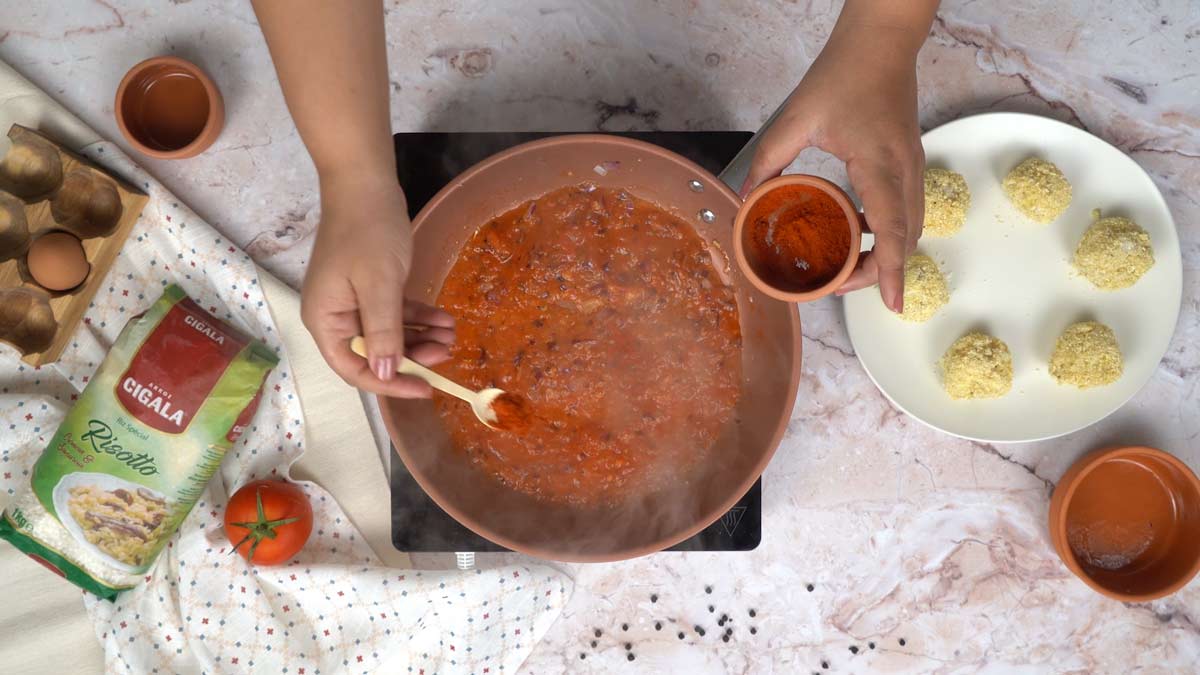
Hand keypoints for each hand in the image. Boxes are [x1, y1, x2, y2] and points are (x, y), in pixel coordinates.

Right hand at [300, 175, 455, 396]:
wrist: (365, 183)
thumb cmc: (367, 232)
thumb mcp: (378, 284)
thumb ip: (382, 331)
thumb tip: (385, 374)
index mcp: (326, 321)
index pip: (353, 369)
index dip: (389, 383)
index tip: (425, 388)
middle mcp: (336, 317)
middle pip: (374, 355)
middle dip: (413, 357)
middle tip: (447, 351)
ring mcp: (353, 302)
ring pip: (390, 335)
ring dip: (421, 338)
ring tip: (451, 333)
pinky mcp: (371, 288)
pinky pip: (396, 315)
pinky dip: (419, 319)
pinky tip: (445, 319)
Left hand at [741, 22, 924, 312]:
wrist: (881, 44)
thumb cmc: (843, 75)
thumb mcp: (796, 118)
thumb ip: (768, 160)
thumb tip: (746, 199)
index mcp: (879, 165)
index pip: (891, 231)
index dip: (890, 271)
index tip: (892, 305)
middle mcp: (905, 172)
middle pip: (904, 240)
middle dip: (878, 272)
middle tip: (837, 283)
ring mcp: (914, 167)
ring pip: (911, 227)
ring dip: (885, 253)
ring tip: (846, 265)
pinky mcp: (911, 163)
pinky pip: (908, 210)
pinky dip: (889, 231)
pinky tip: (858, 231)